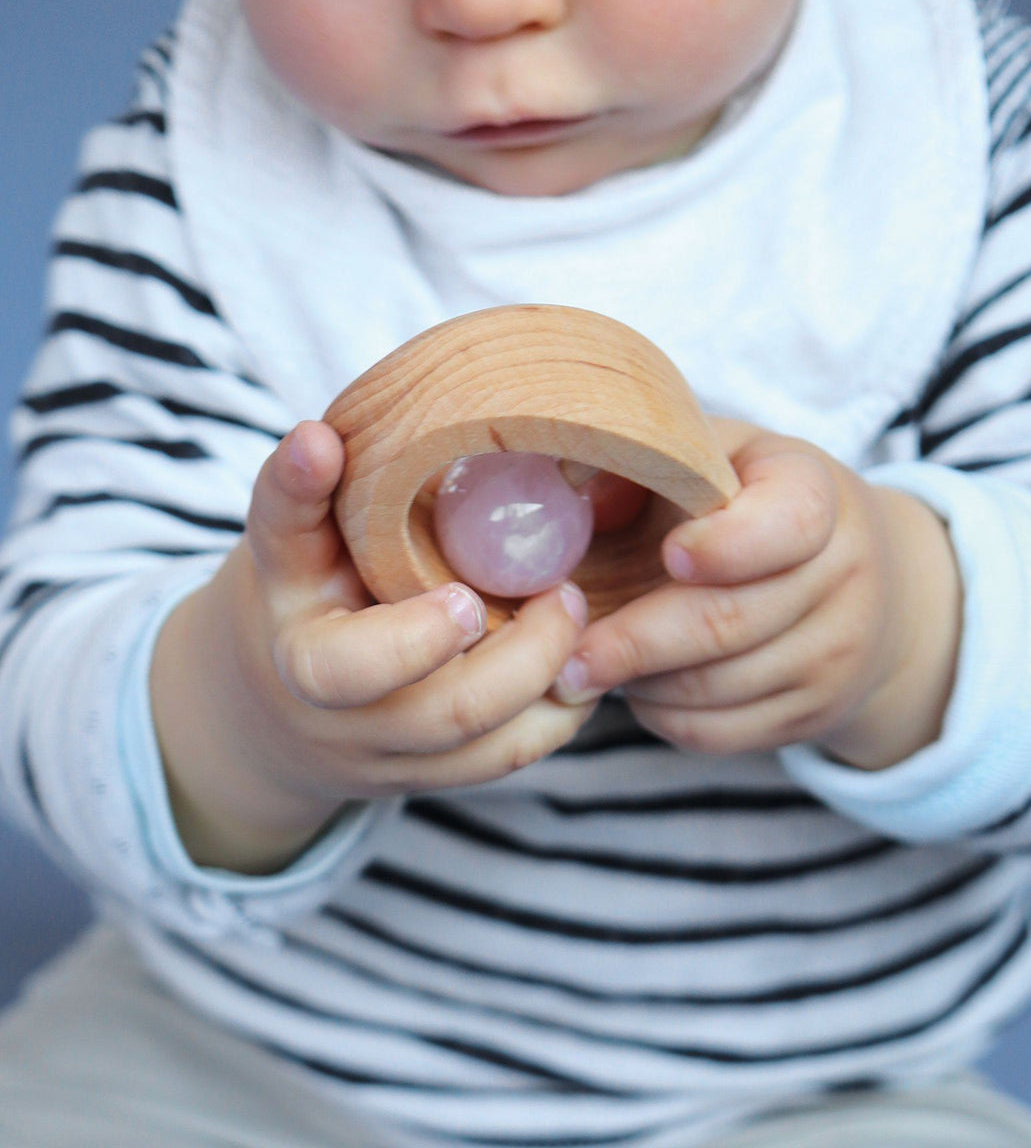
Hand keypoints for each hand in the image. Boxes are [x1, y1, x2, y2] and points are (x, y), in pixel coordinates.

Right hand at [151, 421, 594, 872]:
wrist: (270, 709)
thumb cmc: (293, 599)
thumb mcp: (280, 551)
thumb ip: (297, 499)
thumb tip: (317, 437)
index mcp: (303, 665)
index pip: (348, 668)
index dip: (419, 638)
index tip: (467, 597)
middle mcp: (349, 728)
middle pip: (449, 713)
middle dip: (524, 654)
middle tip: (563, 592)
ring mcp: (397, 760)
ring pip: (493, 747)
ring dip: (552, 681)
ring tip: (575, 615)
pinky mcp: (437, 778)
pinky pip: (512, 759)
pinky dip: (559, 712)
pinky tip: (576, 658)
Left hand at [553, 421, 961, 770]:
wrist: (860, 583)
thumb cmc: (749, 507)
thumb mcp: (714, 459)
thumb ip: (647, 458)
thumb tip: (567, 480)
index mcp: (815, 492)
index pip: (788, 523)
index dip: (725, 546)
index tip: (669, 554)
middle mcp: (843, 572)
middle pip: (729, 622)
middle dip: (635, 643)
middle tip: (567, 657)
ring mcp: (836, 651)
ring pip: (717, 687)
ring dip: (640, 682)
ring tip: (589, 667)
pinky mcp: (816, 712)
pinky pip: (721, 731)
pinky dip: (663, 715)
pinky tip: (638, 686)